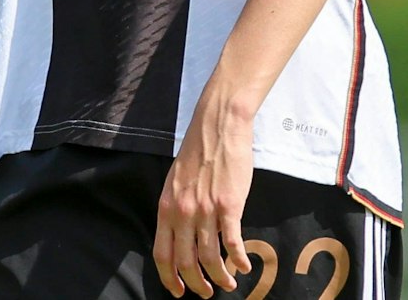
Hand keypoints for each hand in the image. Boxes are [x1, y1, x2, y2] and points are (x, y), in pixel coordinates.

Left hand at [154, 94, 255, 297]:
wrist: (218, 125)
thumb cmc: (199, 151)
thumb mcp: (175, 181)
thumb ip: (176, 208)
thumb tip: (180, 236)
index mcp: (166, 207)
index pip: (162, 254)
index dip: (169, 279)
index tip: (178, 291)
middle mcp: (183, 212)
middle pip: (186, 262)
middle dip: (196, 284)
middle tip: (206, 293)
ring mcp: (206, 210)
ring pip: (210, 258)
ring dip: (221, 277)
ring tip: (229, 284)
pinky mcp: (229, 205)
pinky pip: (233, 242)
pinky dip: (239, 260)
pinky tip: (244, 266)